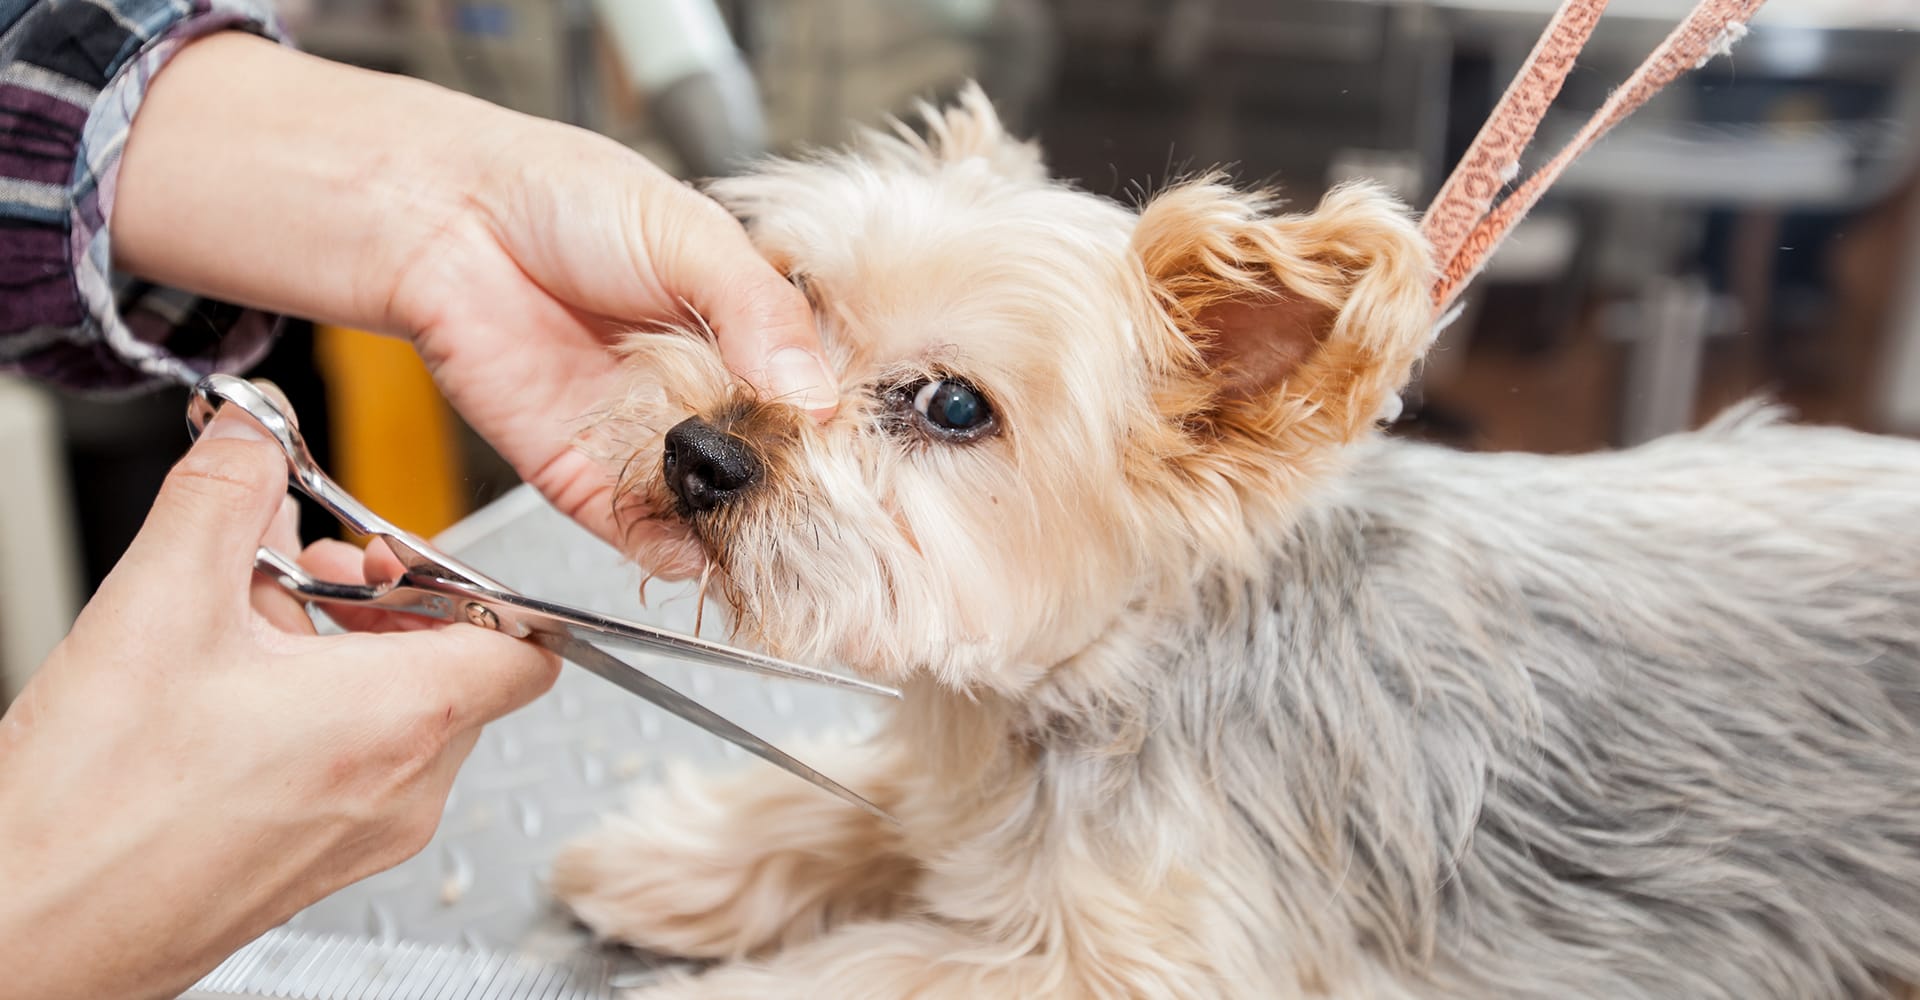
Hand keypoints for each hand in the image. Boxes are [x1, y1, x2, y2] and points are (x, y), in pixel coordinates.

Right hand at [0, 401, 558, 999]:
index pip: (529, 642)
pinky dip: (323, 712)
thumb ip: (224, 494)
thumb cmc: (96, 806)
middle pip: (462, 668)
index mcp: (403, 719)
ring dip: (349, 652)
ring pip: (408, 717)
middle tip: (307, 573)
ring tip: (254, 625)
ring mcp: (368, 836)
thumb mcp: (161, 603)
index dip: (475, 580)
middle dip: (389, 602)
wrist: (32, 928)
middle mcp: (407, 788)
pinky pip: (363, 765)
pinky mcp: (320, 863)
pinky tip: (233, 690)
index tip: (398, 553)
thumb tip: (251, 435)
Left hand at [112, 33, 835, 542]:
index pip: (821, 395)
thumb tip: (814, 395)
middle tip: (827, 509)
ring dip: (746, 533)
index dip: (849, 428)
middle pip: (778, 466)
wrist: (447, 221)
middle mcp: (711, 394)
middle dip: (800, 492)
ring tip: (775, 542)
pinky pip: (641, 534)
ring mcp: (654, 442)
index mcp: (752, 331)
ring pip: (718, 511)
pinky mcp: (590, 480)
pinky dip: (673, 555)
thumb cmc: (567, 199)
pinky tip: (701, 553)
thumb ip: (758, 311)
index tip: (882, 455)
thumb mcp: (689, 235)